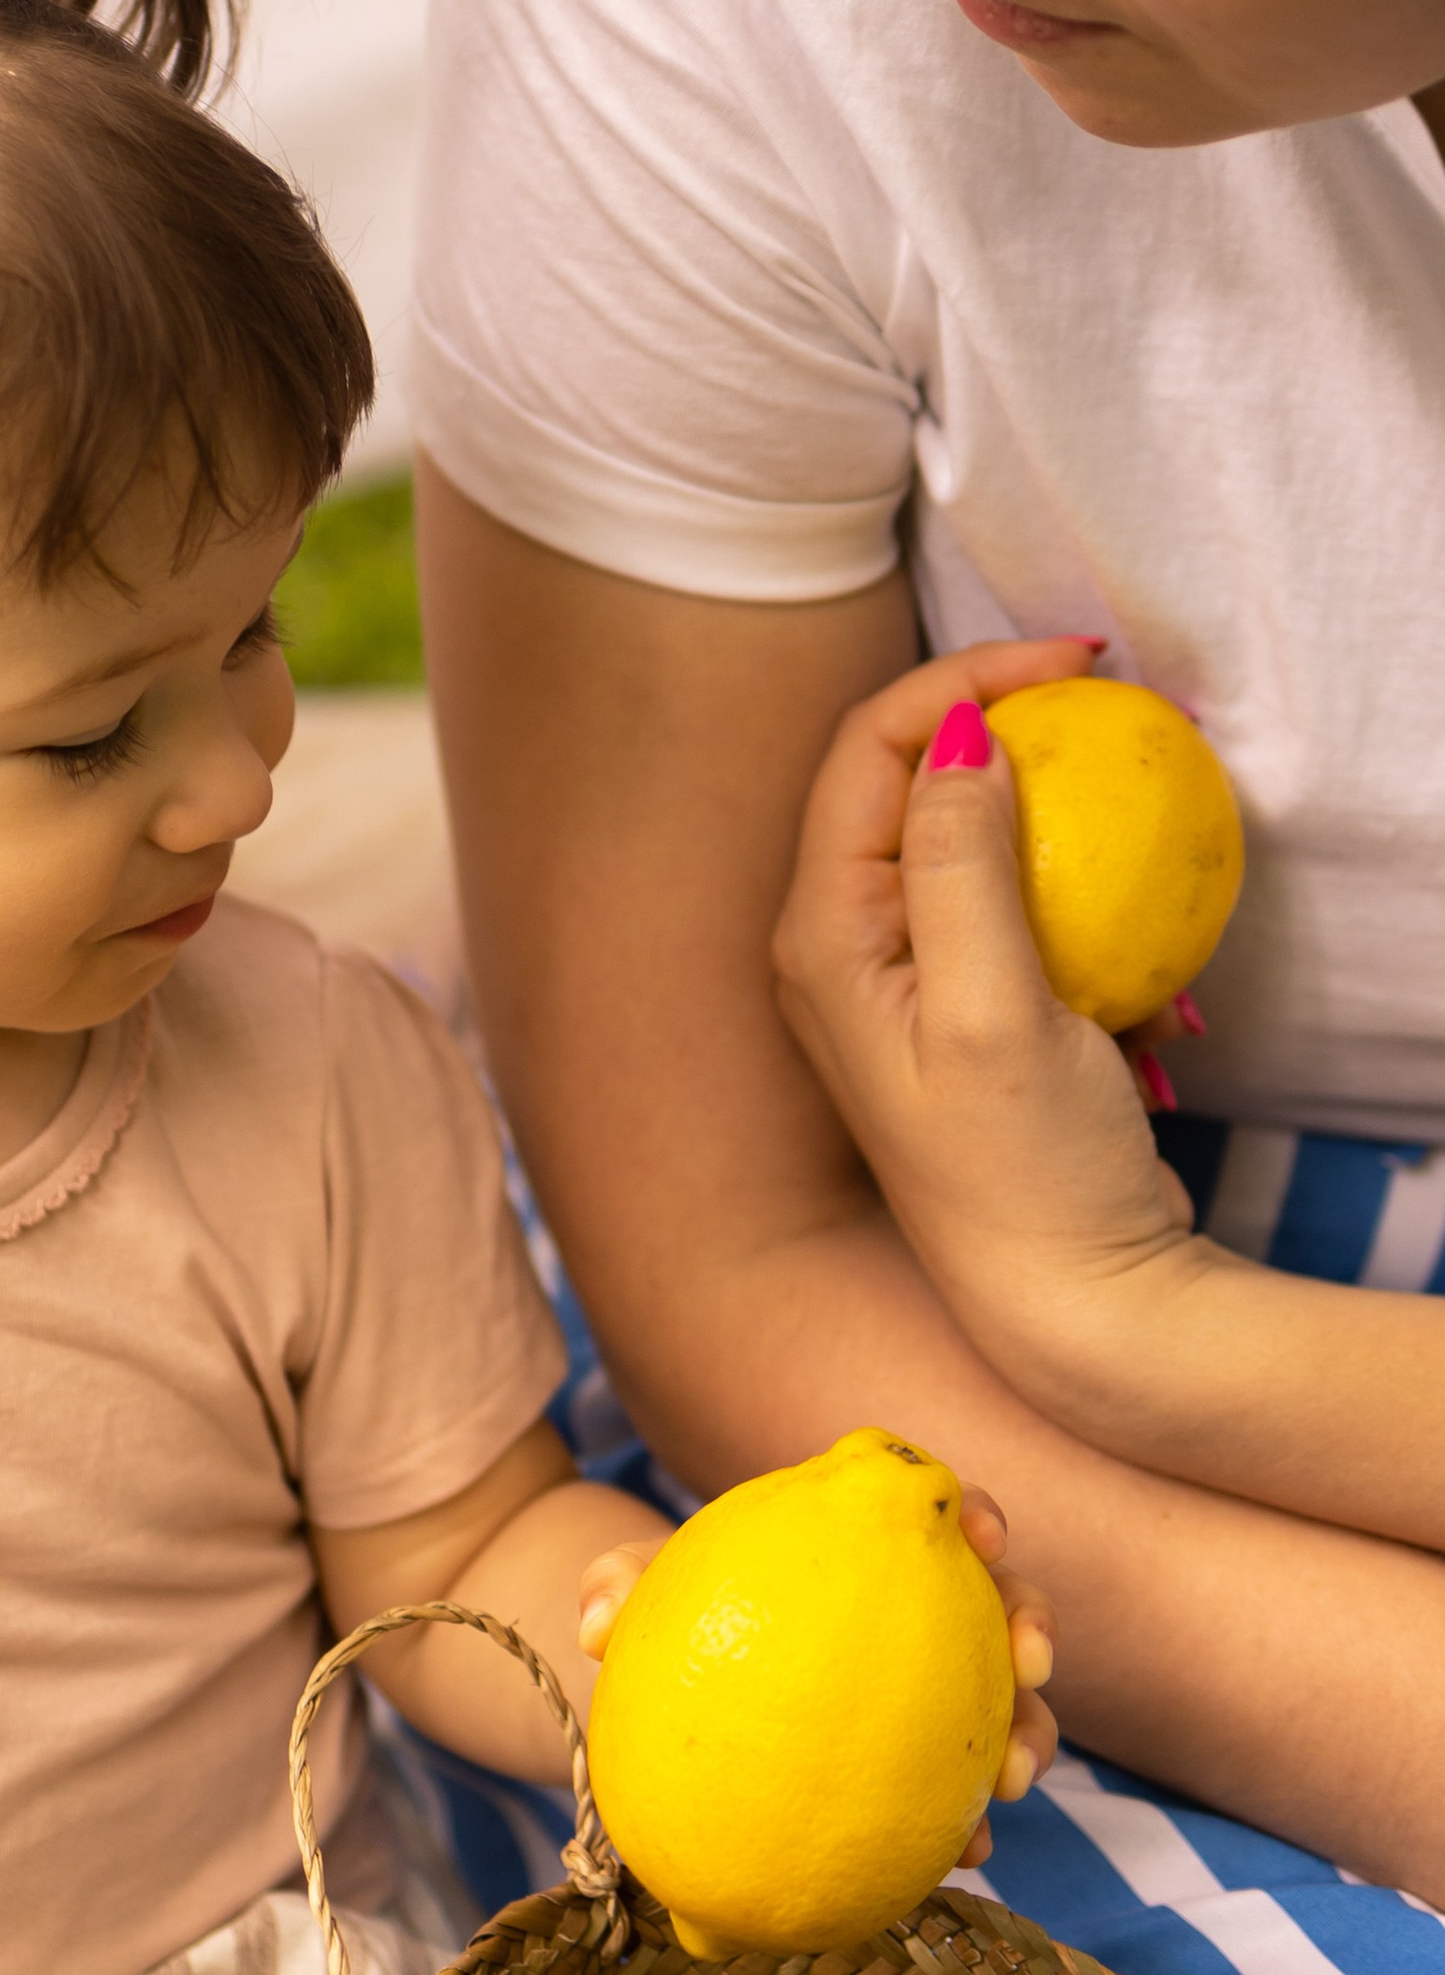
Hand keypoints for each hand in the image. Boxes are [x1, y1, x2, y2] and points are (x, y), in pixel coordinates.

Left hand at [576, 1485, 1058, 1866]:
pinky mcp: (924, 1769)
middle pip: (1005, 1603)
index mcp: (870, 1545)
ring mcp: (932, 1692)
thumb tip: (594, 1626)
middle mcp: (922, 1612)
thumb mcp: (649, 1596)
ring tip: (1009, 1781)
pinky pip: (961, 1794)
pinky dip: (970, 1821)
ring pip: (1009, 1706)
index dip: (979, 1516)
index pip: (941, 1513)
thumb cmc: (678, 1617)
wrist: (682, 1695)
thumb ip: (620, 1587)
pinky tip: (965, 1856)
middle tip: (1029, 1663)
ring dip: (1028, 1737)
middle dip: (1033, 1626)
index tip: (982, 1536)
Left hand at [766, 649, 1197, 1406]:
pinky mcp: (976, 1011)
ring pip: (976, 838)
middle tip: (1120, 700)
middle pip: (914, 778)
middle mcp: (845, 948)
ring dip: (1059, 804)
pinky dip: (1087, 896)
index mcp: (821, 936)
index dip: (965, 678)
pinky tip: (1153, 922)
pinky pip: (1024, 910)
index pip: (871, 751)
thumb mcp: (988, 1011)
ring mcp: (909, 981)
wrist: (1072, 1308)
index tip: (1076, 666)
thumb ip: (962, 866)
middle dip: (1012, 720)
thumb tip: (961, 734)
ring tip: (1150, 777)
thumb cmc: (1020, 1173)